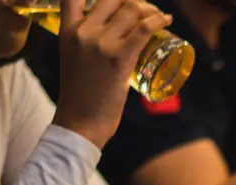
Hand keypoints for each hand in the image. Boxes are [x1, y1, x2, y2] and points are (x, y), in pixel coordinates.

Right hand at [52, 0, 171, 147]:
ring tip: (159, 17)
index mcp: (67, 30)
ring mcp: (101, 44)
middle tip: (146, 11)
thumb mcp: (74, 57)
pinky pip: (144, 28)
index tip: (117, 1)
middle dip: (134, 0)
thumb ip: (85, 41)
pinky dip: (159, 20)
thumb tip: (110, 32)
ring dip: (150, 9)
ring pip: (132, 9)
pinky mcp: (119, 58)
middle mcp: (83, 32)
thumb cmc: (81, 94)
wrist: (81, 121)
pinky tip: (167, 21)